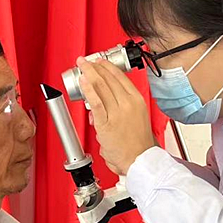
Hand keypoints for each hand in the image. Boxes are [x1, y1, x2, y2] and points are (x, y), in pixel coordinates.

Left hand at [77, 57, 155, 174]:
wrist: (140, 160)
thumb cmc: (139, 144)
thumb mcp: (137, 118)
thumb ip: (120, 109)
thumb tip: (102, 107)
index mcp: (137, 100)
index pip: (121, 77)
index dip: (108, 67)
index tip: (100, 62)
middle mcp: (128, 103)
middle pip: (109, 79)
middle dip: (96, 67)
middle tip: (87, 62)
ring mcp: (117, 112)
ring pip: (101, 87)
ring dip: (89, 73)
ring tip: (82, 66)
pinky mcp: (106, 123)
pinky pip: (95, 102)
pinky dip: (88, 90)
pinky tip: (83, 81)